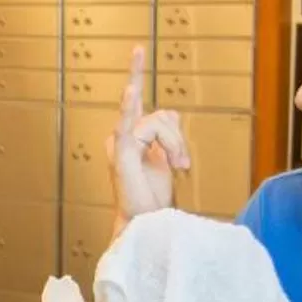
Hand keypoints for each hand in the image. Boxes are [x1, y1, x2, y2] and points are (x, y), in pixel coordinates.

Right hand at [108, 44, 190, 220]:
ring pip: (157, 122)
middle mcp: (120, 135)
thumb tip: (171, 114)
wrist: (146, 221)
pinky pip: (127, 125)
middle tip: (183, 166)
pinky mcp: (120, 153)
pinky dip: (128, 106)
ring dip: (175, 145)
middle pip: (161, 116)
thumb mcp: (165, 157)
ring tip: (178, 167)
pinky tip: (130, 90)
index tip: (149, 80)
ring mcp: (118, 143)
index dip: (144, 86)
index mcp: (129, 134)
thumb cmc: (152, 194)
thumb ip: (167, 134)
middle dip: (177, 139)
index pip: (143, 104)